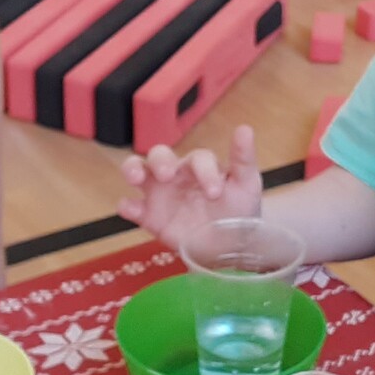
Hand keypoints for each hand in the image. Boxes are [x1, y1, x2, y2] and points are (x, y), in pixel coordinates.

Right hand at [115, 123, 263, 255]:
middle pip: (159, 155)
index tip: (215, 193)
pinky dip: (127, 206)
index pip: (197, 159)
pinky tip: (129, 209)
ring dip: (133, 169)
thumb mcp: (246, 185)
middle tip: (167, 175)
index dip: (204, 172)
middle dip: (160, 161)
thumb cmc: (237, 210)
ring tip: (136, 178)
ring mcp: (160, 194)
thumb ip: (243, 158)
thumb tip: (245, 128)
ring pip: (137, 170)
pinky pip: (132, 207)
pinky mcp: (150, 216)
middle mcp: (176, 174)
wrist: (228, 247)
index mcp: (199, 166)